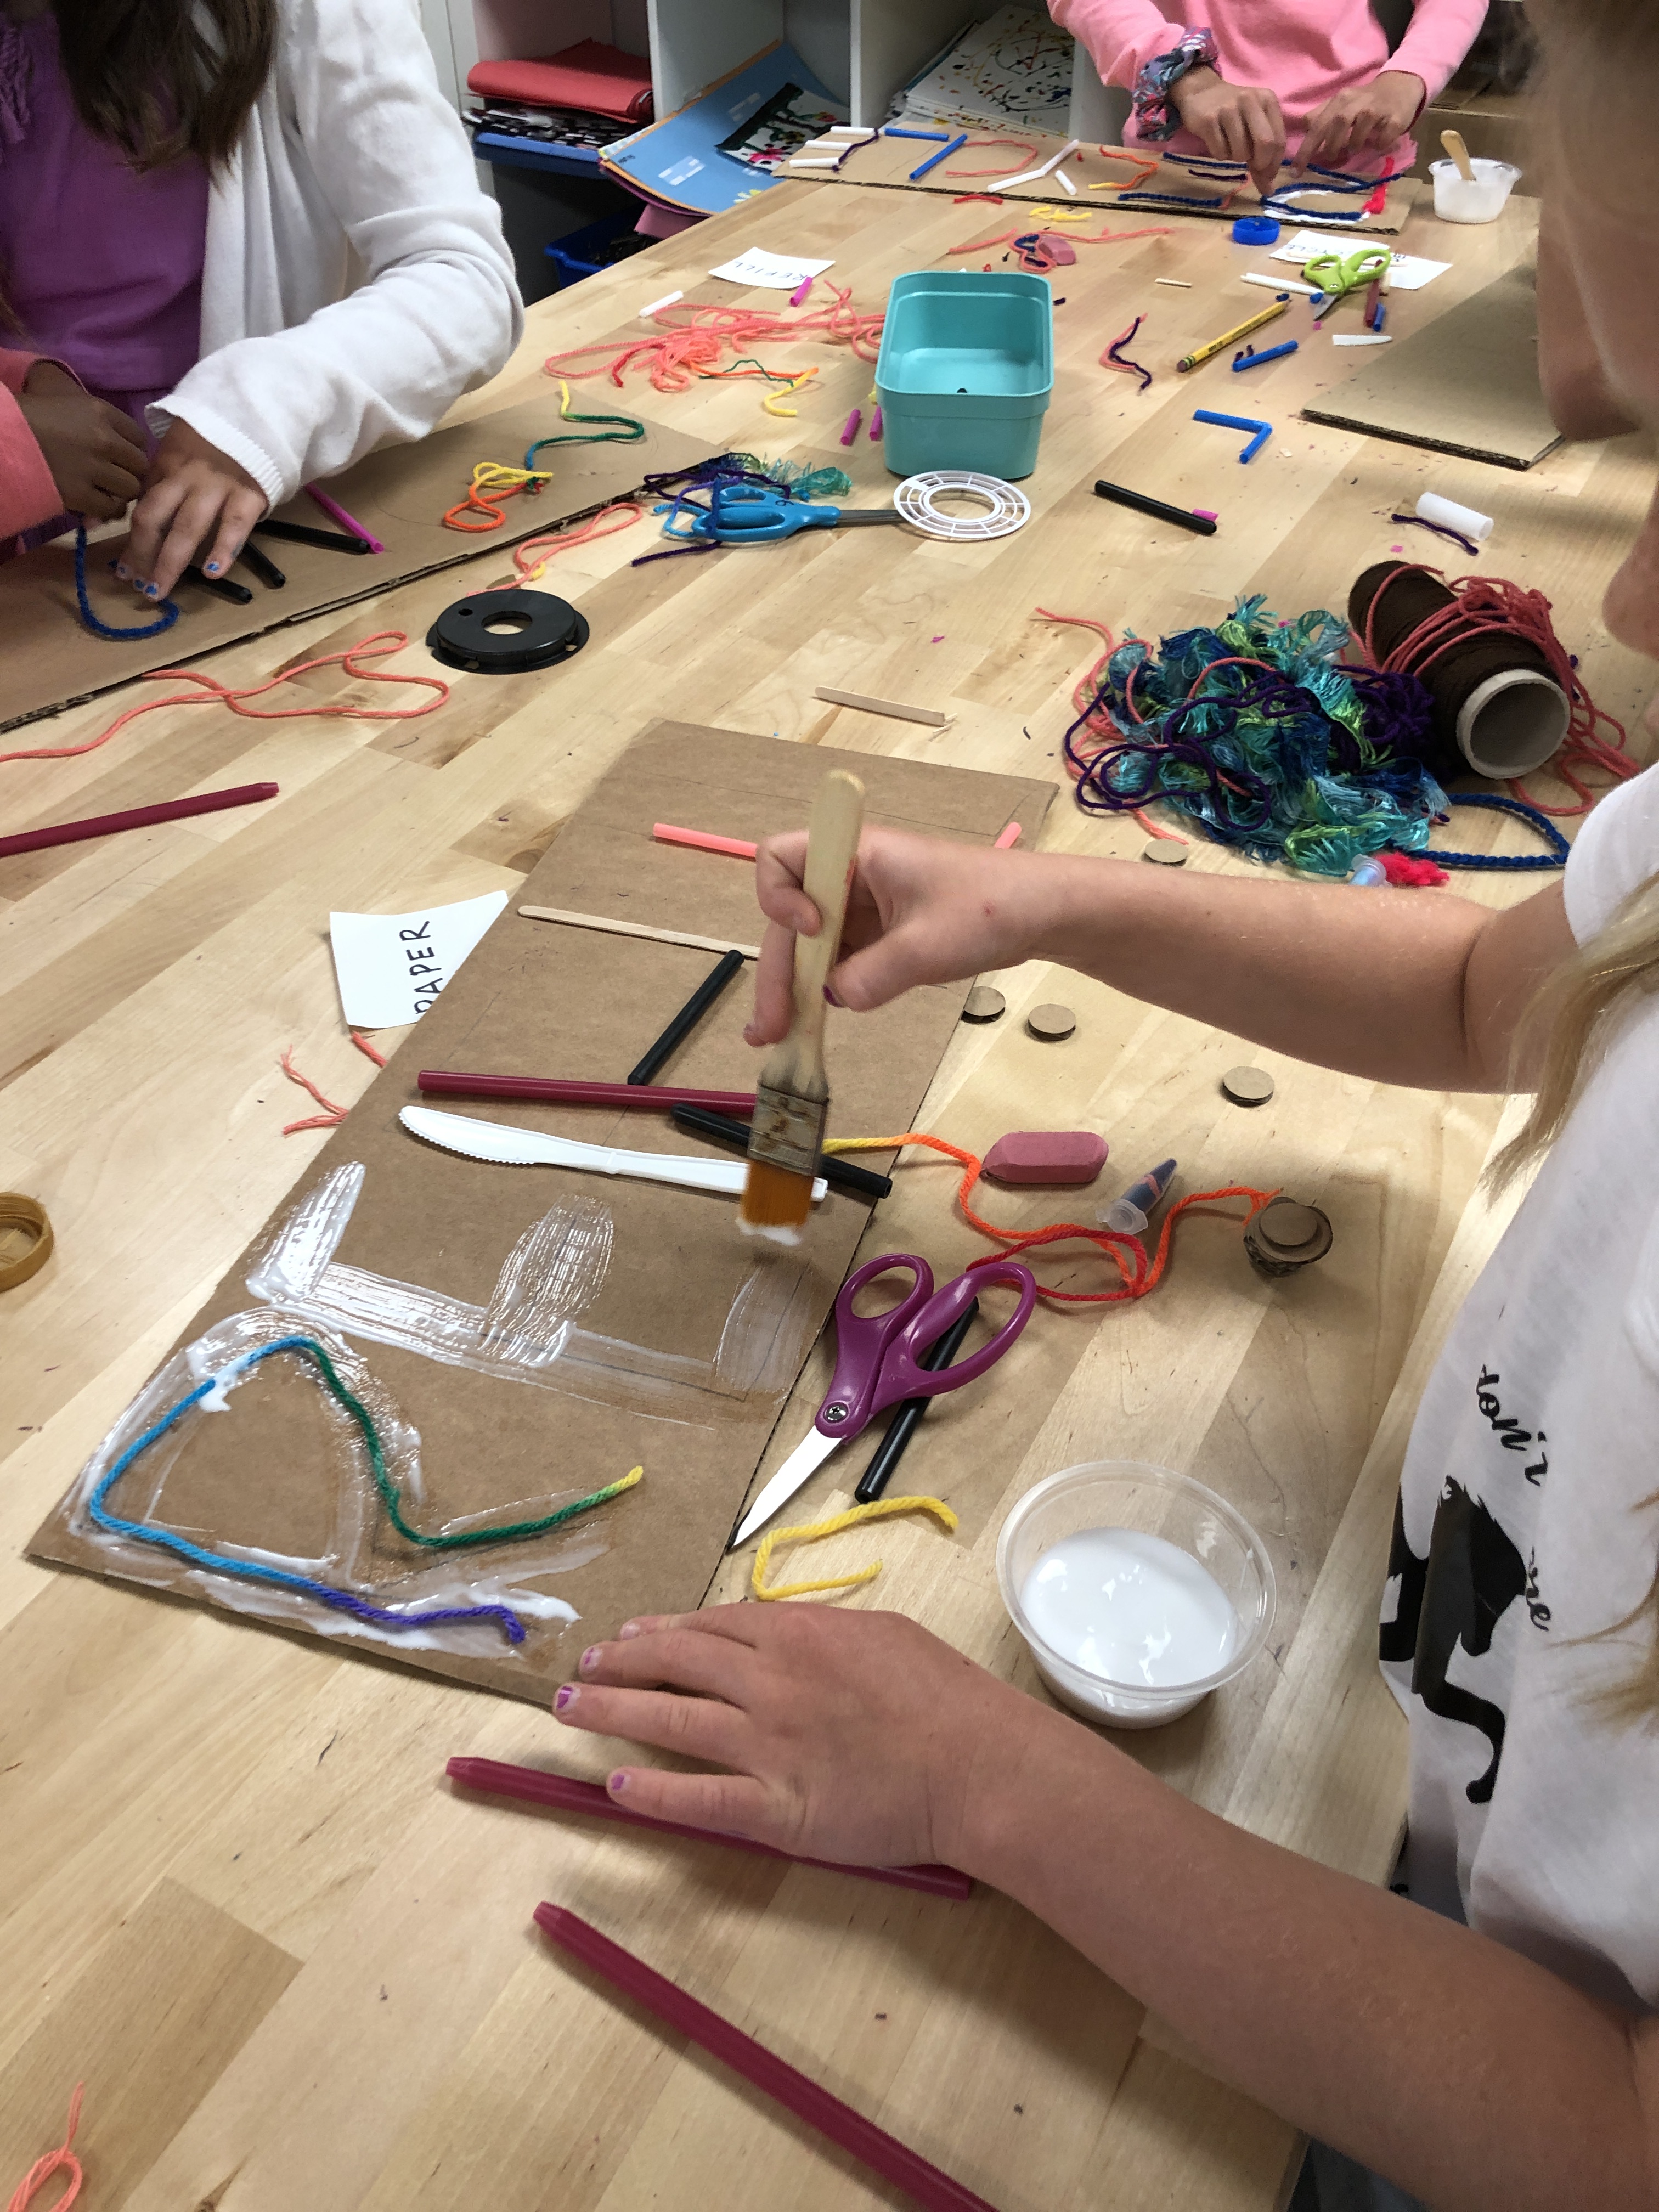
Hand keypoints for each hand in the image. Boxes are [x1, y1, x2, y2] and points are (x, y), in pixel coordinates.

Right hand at [16, 361, 146, 521]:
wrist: (3, 436)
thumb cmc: (34, 418)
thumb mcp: (72, 406)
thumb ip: (103, 423)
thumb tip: (129, 449)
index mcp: (101, 411)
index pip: (140, 437)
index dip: (132, 449)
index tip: (121, 457)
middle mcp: (103, 439)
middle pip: (140, 464)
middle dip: (130, 472)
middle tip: (115, 477)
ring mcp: (93, 467)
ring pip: (131, 488)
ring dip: (121, 493)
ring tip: (106, 491)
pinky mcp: (80, 493)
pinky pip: (112, 508)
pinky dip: (107, 509)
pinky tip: (96, 504)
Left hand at [121, 420, 266, 600]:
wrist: (257, 416)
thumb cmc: (212, 443)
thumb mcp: (175, 454)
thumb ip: (150, 485)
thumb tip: (98, 519)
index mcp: (166, 467)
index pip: (141, 508)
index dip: (130, 542)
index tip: (122, 572)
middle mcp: (186, 478)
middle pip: (155, 518)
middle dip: (142, 555)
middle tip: (137, 589)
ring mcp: (219, 487)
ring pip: (189, 526)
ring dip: (171, 561)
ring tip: (159, 590)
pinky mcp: (251, 495)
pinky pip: (235, 525)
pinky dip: (224, 549)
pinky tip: (214, 574)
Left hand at [553, 1602, 1042, 1872]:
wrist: (978, 1763)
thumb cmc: (944, 1696)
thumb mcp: (881, 1634)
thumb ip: (822, 1631)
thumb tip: (780, 1633)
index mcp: (798, 1636)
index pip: (710, 1628)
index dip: (660, 1630)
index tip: (628, 1635)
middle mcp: (771, 1684)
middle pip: (677, 1663)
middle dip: (620, 1662)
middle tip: (582, 1667)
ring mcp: (770, 1746)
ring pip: (673, 1721)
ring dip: (612, 1713)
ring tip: (570, 1711)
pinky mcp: (779, 1809)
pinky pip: (702, 1800)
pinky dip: (655, 1793)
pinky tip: (617, 1786)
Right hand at [746, 826, 1075, 1045]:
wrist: (1042, 914)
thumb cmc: (991, 908)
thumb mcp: (927, 945)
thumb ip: (873, 974)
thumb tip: (835, 998)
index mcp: (857, 855)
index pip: (779, 857)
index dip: (779, 896)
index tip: (813, 929)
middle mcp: (849, 879)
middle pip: (788, 921)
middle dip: (778, 973)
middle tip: (768, 1029)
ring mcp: (862, 910)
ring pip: (809, 948)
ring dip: (792, 990)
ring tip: (779, 1037)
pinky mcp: (878, 937)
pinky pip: (837, 963)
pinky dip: (822, 992)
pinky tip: (812, 1025)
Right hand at [1171, 66, 1285, 196]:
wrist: (1201, 92)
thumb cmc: (1233, 112)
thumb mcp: (1253, 124)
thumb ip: (1263, 155)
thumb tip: (1269, 190)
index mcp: (1267, 99)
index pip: (1279, 139)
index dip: (1274, 164)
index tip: (1267, 175)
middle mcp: (1250, 100)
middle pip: (1265, 144)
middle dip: (1259, 163)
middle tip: (1251, 165)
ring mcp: (1228, 109)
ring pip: (1240, 152)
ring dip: (1236, 158)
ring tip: (1230, 146)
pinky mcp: (1208, 119)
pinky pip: (1220, 152)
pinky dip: (1220, 154)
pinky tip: (1217, 141)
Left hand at [1296, 71, 1423, 173]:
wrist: (1401, 86)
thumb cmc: (1365, 101)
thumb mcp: (1341, 104)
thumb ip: (1322, 118)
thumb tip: (1305, 135)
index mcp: (1340, 99)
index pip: (1317, 123)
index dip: (1306, 149)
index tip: (1296, 171)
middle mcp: (1357, 101)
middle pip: (1337, 122)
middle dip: (1330, 145)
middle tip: (1331, 157)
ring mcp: (1377, 108)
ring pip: (1359, 127)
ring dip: (1353, 144)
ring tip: (1354, 149)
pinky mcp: (1395, 118)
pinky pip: (1384, 136)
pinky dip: (1379, 144)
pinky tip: (1377, 144)